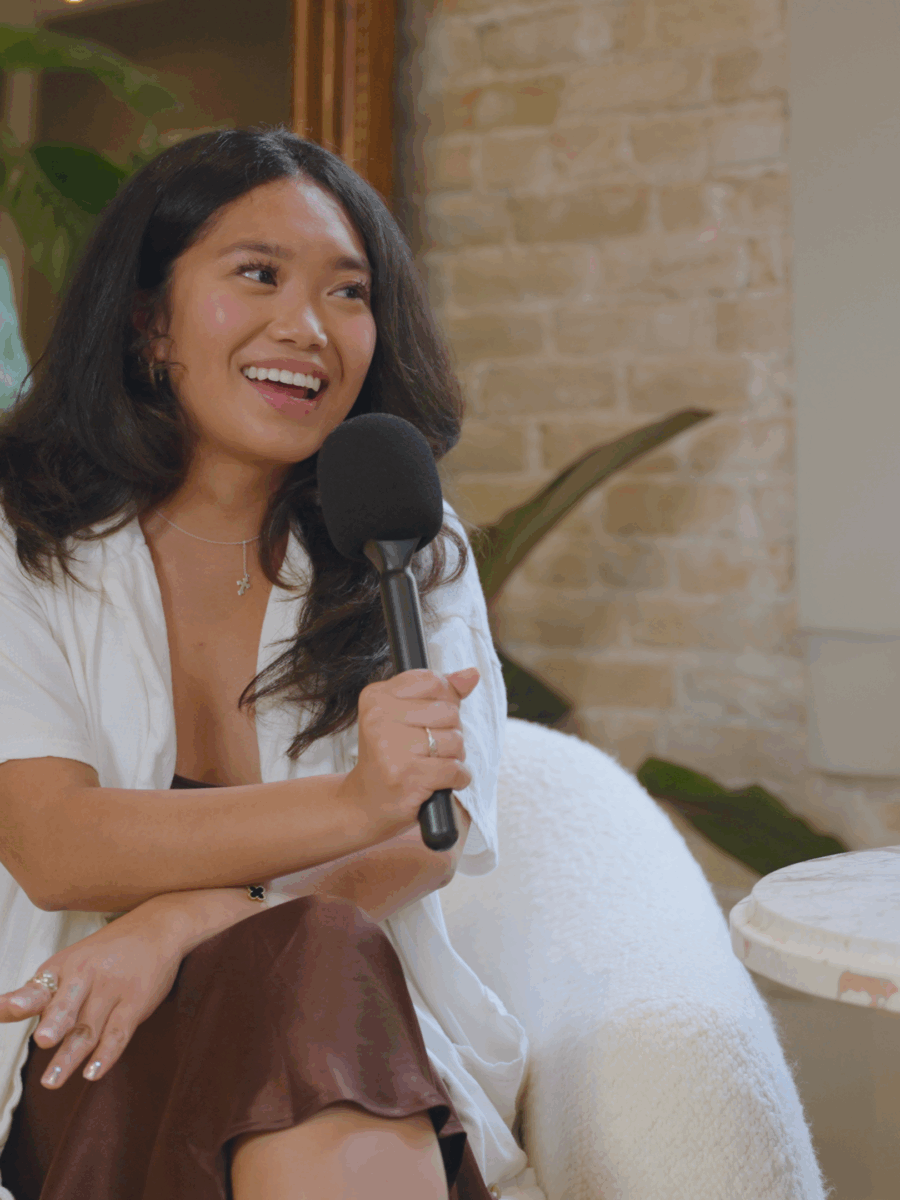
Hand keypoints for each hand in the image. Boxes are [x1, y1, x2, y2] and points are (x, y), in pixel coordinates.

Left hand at [0, 902, 186, 1089]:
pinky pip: (119, 1032)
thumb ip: (43, 993)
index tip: (5, 1007)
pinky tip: (93, 1072)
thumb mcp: (72, 962)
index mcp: (65, 965)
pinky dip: (106, 1054)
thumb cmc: (109, 951)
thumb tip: (5, 1013)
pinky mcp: (136, 1002)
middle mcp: (87, 975)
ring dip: (70, 1057)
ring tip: (51, 1081)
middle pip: (67, 1003)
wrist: (159, 928)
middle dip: (55, 1022)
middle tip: (42, 1039)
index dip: (20, 1001)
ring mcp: (113, 988)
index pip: (39, 987)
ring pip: (88, 1028)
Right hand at [340, 666, 479, 840]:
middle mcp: (379, 718)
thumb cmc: (390, 756)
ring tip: (431, 765)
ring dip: (453, 757)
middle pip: (449, 712)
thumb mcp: (407, 716)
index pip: (433, 681)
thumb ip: (440, 693)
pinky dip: (458, 778)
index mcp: (376, 696)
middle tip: (428, 749)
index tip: (429, 720)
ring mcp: (391, 747)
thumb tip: (472, 674)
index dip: (444, 702)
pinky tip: (439, 782)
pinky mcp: (407, 775)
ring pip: (455, 740)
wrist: (365, 804)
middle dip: (450, 732)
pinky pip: (455, 769)